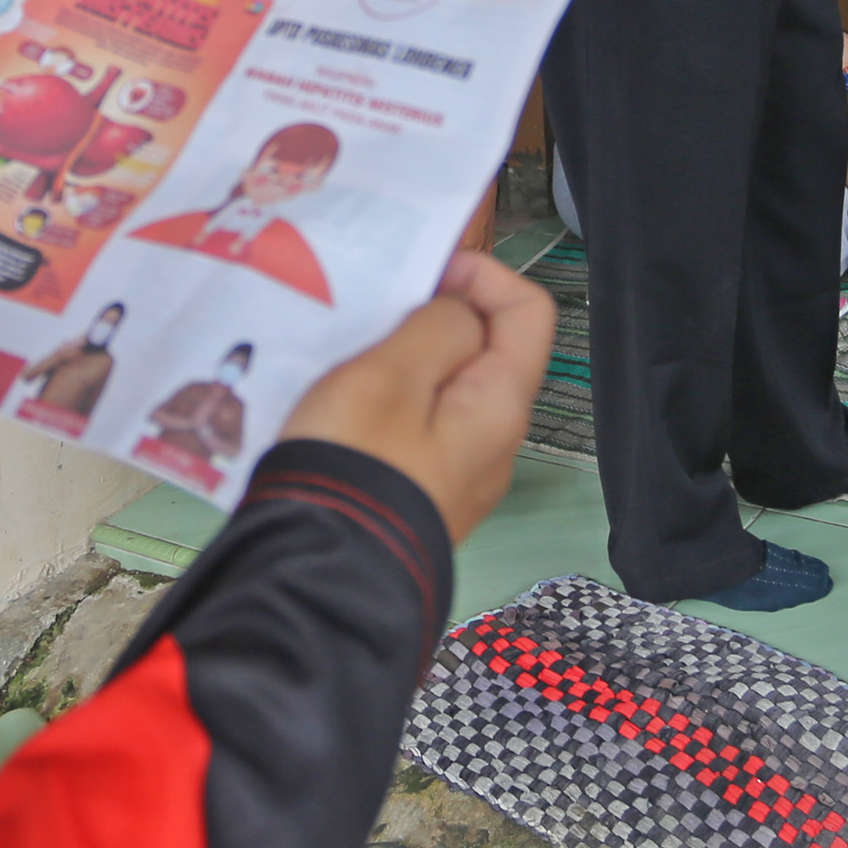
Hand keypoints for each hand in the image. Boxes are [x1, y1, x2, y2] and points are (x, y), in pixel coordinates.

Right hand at [281, 250, 549, 541]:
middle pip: (484, 349)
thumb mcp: (392, 374)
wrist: (318, 575)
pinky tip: (339, 403)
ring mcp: (457, 472)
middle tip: (372, 313)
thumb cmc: (355, 468)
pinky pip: (415, 427)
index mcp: (502, 404)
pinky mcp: (418, 491)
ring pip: (443, 389)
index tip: (422, 271)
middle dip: (432, 317)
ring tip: (346, 356)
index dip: (481, 275)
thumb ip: (437, 326)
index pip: (528, 311)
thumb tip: (459, 311)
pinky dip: (385, 401)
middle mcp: (493, 441)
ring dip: (401, 359)